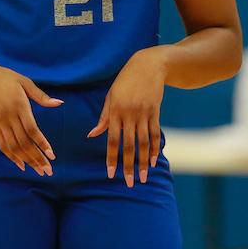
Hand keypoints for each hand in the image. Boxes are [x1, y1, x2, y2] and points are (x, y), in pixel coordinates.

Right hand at [0, 61, 61, 174]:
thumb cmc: (6, 77)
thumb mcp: (25, 82)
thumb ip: (41, 96)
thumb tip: (59, 103)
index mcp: (19, 105)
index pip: (32, 130)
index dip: (42, 144)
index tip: (52, 155)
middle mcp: (9, 116)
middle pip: (24, 142)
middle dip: (37, 158)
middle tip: (48, 170)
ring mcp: (0, 122)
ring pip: (13, 146)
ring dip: (26, 160)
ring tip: (38, 170)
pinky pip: (2, 144)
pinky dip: (11, 156)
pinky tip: (21, 164)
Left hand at [88, 48, 166, 186]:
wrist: (148, 65)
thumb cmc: (125, 81)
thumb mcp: (111, 96)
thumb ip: (103, 117)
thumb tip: (92, 135)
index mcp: (115, 111)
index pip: (111, 140)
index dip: (111, 158)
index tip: (111, 174)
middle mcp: (129, 114)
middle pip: (129, 145)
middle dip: (129, 166)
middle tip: (129, 183)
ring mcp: (144, 113)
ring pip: (144, 142)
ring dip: (143, 162)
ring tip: (143, 177)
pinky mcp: (155, 112)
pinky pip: (155, 133)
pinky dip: (155, 148)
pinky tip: (154, 161)